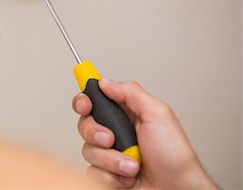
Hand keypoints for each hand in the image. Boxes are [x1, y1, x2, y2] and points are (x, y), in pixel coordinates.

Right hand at [72, 79, 217, 188]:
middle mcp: (115, 132)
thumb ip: (131, 92)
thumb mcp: (158, 114)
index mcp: (125, 114)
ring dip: (111, 160)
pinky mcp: (106, 174)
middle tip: (111, 139)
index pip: (95, 99)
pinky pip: (92, 172)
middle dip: (95, 132)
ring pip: (88, 150)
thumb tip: (105, 82)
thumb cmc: (175, 157)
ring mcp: (109, 154)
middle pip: (85, 124)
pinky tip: (127, 178)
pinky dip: (111, 176)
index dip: (84, 100)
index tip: (85, 105)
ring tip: (132, 165)